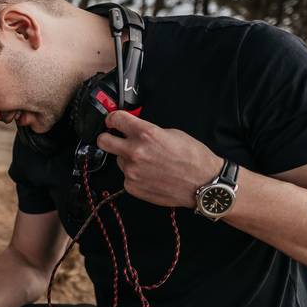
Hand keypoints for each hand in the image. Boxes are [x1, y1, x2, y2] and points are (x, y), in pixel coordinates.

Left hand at [96, 111, 223, 207]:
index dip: (113, 119)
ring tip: (148, 162)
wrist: (203, 184)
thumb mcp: (172, 133)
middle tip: (114, 139)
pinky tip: (151, 175)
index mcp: (146, 134)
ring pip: (118, 160)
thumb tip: (134, 129)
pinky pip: (126, 176)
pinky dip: (135, 175)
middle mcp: (135, 152)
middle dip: (107, 138)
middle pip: (103, 141)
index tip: (112, 121)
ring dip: (128, 159)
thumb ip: (148, 130)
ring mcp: (132, 171)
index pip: (115, 119)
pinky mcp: (132, 187)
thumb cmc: (193, 158)